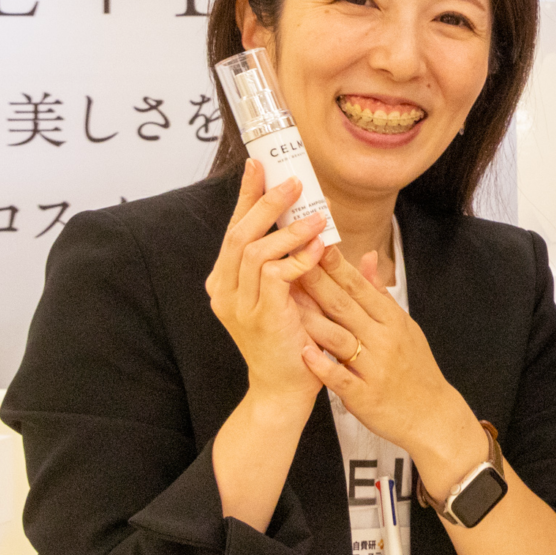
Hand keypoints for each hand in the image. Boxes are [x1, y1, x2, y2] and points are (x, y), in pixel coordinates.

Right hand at [203, 160, 330, 411]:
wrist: (286, 388)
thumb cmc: (293, 339)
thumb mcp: (298, 294)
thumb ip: (306, 262)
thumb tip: (330, 231)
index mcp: (228, 281)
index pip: (235, 228)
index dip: (247, 196)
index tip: (260, 165)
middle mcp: (225, 290)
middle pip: (239, 233)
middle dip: (266, 203)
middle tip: (294, 182)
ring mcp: (239, 305)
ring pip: (255, 251)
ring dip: (288, 230)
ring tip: (318, 216)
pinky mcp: (260, 316)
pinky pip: (274, 276)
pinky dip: (298, 259)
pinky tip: (319, 249)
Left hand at [293, 248, 487, 501]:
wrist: (432, 416)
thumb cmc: (415, 369)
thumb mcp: (405, 327)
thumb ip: (381, 294)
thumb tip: (369, 257)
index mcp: (393, 320)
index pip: (360, 288)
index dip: (336, 266)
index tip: (314, 244)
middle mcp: (385, 340)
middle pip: (346, 307)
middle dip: (317, 283)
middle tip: (290, 260)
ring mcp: (375, 368)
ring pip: (339, 338)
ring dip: (311, 319)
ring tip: (284, 302)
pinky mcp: (366, 396)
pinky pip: (341, 378)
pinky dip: (323, 366)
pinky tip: (303, 354)